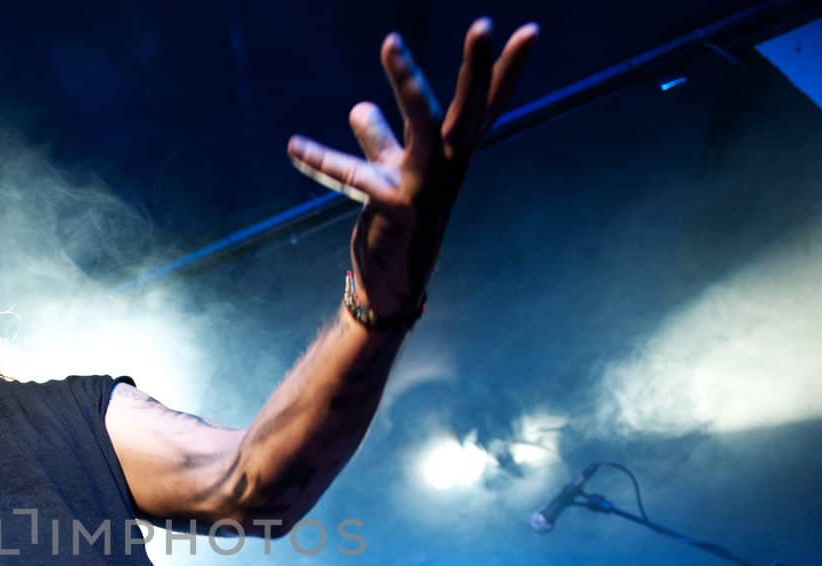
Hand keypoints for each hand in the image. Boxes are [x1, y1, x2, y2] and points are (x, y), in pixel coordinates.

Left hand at [287, 19, 538, 319]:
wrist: (388, 284)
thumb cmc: (395, 225)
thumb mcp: (387, 173)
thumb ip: (378, 139)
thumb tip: (360, 106)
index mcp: (450, 155)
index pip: (483, 107)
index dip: (506, 71)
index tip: (528, 31)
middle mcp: (446, 167)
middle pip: (467, 109)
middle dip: (477, 67)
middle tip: (485, 24)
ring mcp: (424, 186)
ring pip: (420, 122)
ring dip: (407, 80)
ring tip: (391, 41)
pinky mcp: (394, 207)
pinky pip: (353, 174)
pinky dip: (319, 159)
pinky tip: (293, 147)